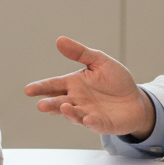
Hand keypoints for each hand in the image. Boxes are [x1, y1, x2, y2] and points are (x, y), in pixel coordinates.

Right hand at [24, 37, 154, 137]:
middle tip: (41, 105)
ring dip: (69, 112)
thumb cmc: (115, 81)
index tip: (28, 90)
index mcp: (73, 84)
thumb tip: (60, 40)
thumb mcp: (99, 61)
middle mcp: (76, 101)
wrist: (135, 100)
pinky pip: (95, 124)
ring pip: (74, 115)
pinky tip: (88, 118)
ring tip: (64, 106)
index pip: (53, 85)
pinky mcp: (101, 124)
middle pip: (59, 103)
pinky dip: (91, 122)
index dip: (41, 88)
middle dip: (50, 104)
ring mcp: (87, 114)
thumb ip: (80, 53)